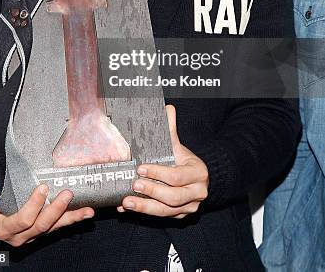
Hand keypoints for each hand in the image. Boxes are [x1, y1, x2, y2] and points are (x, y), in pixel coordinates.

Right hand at [0, 178, 94, 246]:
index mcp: (4, 227)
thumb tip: (14, 157)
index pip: (22, 219)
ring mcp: (31, 236)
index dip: (34, 205)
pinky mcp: (40, 231)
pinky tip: (85, 213)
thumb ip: (2, 180)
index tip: (42, 187)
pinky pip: (56, 226)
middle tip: (67, 194)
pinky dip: (71, 219)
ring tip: (87, 210)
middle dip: (56, 210)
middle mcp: (19, 236)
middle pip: (41, 226)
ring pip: (53, 228)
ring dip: (71, 218)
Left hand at [117, 104, 208, 218]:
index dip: (158, 173)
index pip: (177, 176)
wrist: (197, 178)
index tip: (141, 168)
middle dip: (151, 192)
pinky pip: (161, 216)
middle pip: (173, 197)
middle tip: (134, 184)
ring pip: (166, 212)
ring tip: (126, 202)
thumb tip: (168, 108)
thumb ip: (171, 129)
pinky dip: (143, 212)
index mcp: (198, 174)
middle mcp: (197, 193)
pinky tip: (127, 208)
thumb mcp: (178, 146)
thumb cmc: (184, 160)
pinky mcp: (180, 216)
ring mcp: (189, 207)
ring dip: (145, 207)